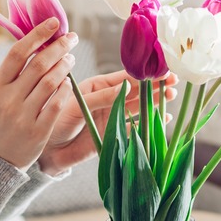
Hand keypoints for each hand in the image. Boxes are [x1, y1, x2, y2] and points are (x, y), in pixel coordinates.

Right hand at [0, 18, 78, 170]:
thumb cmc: (0, 120)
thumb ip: (14, 73)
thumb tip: (39, 42)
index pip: (17, 53)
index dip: (37, 34)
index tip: (54, 23)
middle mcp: (8, 99)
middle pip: (39, 65)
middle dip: (59, 47)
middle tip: (71, 38)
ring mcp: (23, 116)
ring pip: (51, 82)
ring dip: (65, 66)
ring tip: (71, 59)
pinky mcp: (38, 132)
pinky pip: (57, 104)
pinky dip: (65, 90)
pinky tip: (68, 83)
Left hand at [36, 71, 178, 175]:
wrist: (47, 150)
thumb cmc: (56, 120)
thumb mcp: (77, 105)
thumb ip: (102, 97)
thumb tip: (127, 86)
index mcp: (97, 86)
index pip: (125, 78)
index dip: (144, 74)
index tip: (162, 71)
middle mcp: (107, 100)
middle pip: (136, 91)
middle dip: (154, 86)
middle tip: (174, 82)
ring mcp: (112, 117)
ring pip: (138, 107)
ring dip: (154, 102)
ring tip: (172, 96)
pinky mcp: (114, 135)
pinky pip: (135, 127)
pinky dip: (149, 123)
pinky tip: (163, 119)